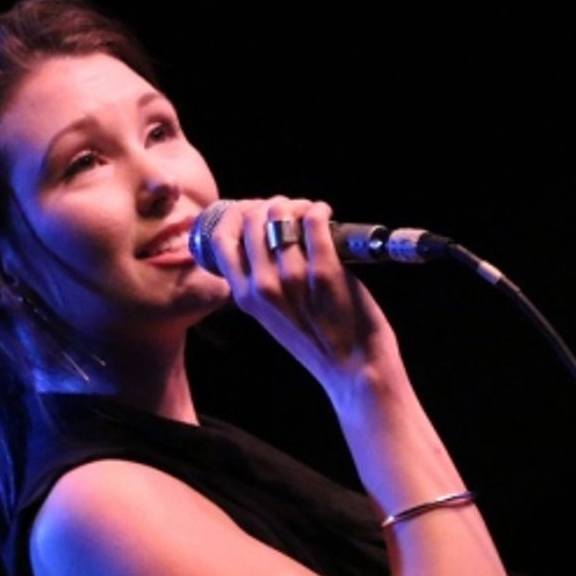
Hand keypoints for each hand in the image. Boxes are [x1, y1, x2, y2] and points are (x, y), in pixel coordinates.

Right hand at [209, 197, 399, 397]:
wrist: (354, 370)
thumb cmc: (319, 343)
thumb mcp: (273, 317)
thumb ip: (262, 286)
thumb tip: (264, 241)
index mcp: (246, 297)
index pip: (221, 240)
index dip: (236, 215)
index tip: (253, 210)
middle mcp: (264, 286)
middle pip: (251, 220)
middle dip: (269, 205)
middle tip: (290, 210)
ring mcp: (294, 278)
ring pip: (281, 216)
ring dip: (296, 205)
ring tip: (309, 211)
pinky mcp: (326, 272)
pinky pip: (315, 222)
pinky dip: (319, 210)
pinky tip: (325, 213)